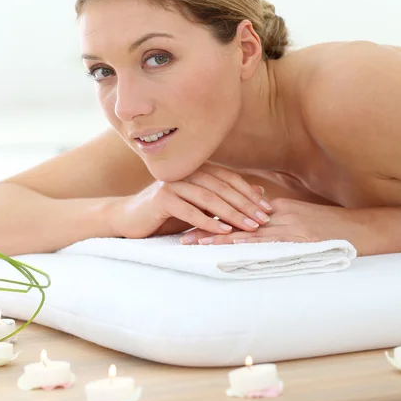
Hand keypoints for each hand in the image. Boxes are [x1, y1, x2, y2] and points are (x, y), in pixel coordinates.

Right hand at [112, 161, 273, 238]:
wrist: (131, 218)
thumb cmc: (168, 212)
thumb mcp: (201, 205)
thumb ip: (226, 197)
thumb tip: (259, 191)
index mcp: (197, 169)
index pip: (229, 179)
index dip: (249, 193)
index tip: (269, 209)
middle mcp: (186, 172)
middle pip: (222, 187)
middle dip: (245, 204)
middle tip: (264, 219)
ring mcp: (173, 184)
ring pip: (208, 198)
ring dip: (231, 213)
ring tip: (249, 227)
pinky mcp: (162, 199)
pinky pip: (189, 210)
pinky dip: (208, 221)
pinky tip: (223, 232)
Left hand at [180, 198, 364, 248]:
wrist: (360, 230)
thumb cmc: (329, 227)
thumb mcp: (299, 218)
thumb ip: (275, 219)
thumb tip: (254, 225)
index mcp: (274, 208)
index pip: (236, 209)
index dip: (212, 215)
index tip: (189, 220)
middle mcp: (275, 214)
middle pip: (233, 219)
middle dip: (205, 226)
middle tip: (180, 234)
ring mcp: (285, 226)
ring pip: (242, 230)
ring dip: (215, 237)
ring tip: (190, 243)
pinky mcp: (295, 238)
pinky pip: (263, 243)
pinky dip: (242, 246)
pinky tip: (224, 250)